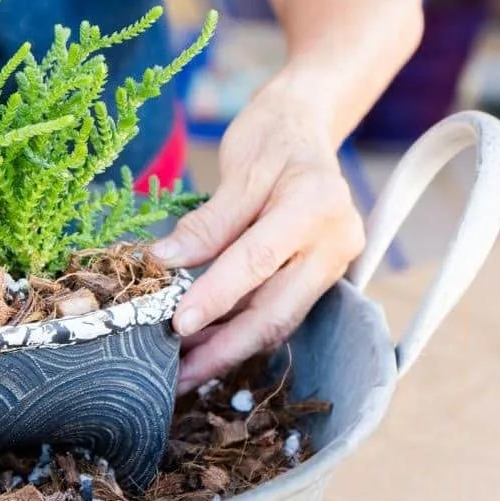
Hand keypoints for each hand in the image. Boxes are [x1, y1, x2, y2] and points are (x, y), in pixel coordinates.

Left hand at [151, 91, 364, 393]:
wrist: (306, 124)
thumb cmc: (271, 138)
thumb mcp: (239, 169)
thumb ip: (208, 222)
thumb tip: (164, 262)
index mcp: (317, 206)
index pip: (257, 261)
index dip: (216, 296)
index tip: (177, 325)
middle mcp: (336, 242)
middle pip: (276, 310)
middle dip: (225, 349)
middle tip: (178, 376)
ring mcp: (333, 263)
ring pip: (278, 319)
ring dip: (229, 348)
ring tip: (183, 371)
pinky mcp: (319, 276)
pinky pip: (278, 310)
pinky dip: (240, 330)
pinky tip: (205, 348)